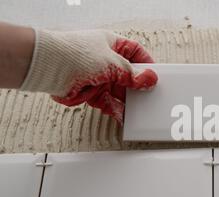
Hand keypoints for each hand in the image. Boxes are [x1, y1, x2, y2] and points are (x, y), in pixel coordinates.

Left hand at [20, 29, 157, 124]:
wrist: (48, 68)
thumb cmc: (75, 55)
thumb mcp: (112, 63)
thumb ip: (132, 74)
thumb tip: (150, 79)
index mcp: (111, 44)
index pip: (135, 52)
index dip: (146, 63)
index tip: (156, 75)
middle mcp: (105, 60)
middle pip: (129, 75)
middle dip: (138, 86)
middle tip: (148, 94)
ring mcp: (98, 77)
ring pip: (119, 91)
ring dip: (128, 100)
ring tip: (139, 109)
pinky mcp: (90, 92)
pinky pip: (108, 103)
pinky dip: (116, 110)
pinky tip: (124, 115)